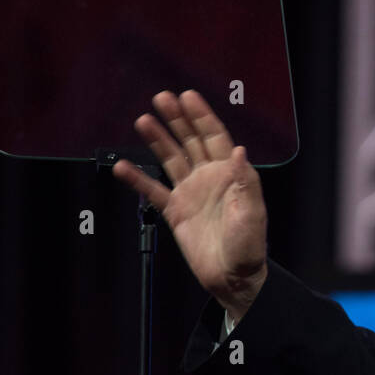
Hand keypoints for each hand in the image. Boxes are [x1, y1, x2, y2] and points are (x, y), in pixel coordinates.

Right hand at [111, 90, 267, 320]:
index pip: (215, 137)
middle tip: (162, 98)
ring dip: (158, 140)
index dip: (202, 116)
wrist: (232, 277)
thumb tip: (239, 150)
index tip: (188, 97)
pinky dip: (138, 179)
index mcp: (230, 174)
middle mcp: (209, 178)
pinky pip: (153, 191)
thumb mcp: (252, 213)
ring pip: (171, 159)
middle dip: (177, 119)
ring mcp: (191, 193)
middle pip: (191, 141)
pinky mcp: (176, 212)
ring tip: (143, 120)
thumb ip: (244, 181)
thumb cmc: (249, 247)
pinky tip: (123, 167)